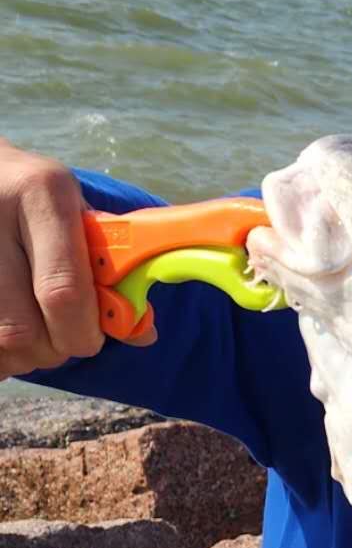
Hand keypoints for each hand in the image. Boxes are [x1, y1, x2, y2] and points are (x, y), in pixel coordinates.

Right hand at [0, 138, 131, 375]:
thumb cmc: (36, 196)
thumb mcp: (75, 212)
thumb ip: (109, 269)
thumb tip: (141, 334)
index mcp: (42, 193)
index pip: (63, 291)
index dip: (82, 332)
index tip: (91, 338)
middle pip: (21, 328)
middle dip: (52, 348)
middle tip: (60, 337)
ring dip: (21, 354)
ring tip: (32, 332)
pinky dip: (0, 353)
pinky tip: (7, 334)